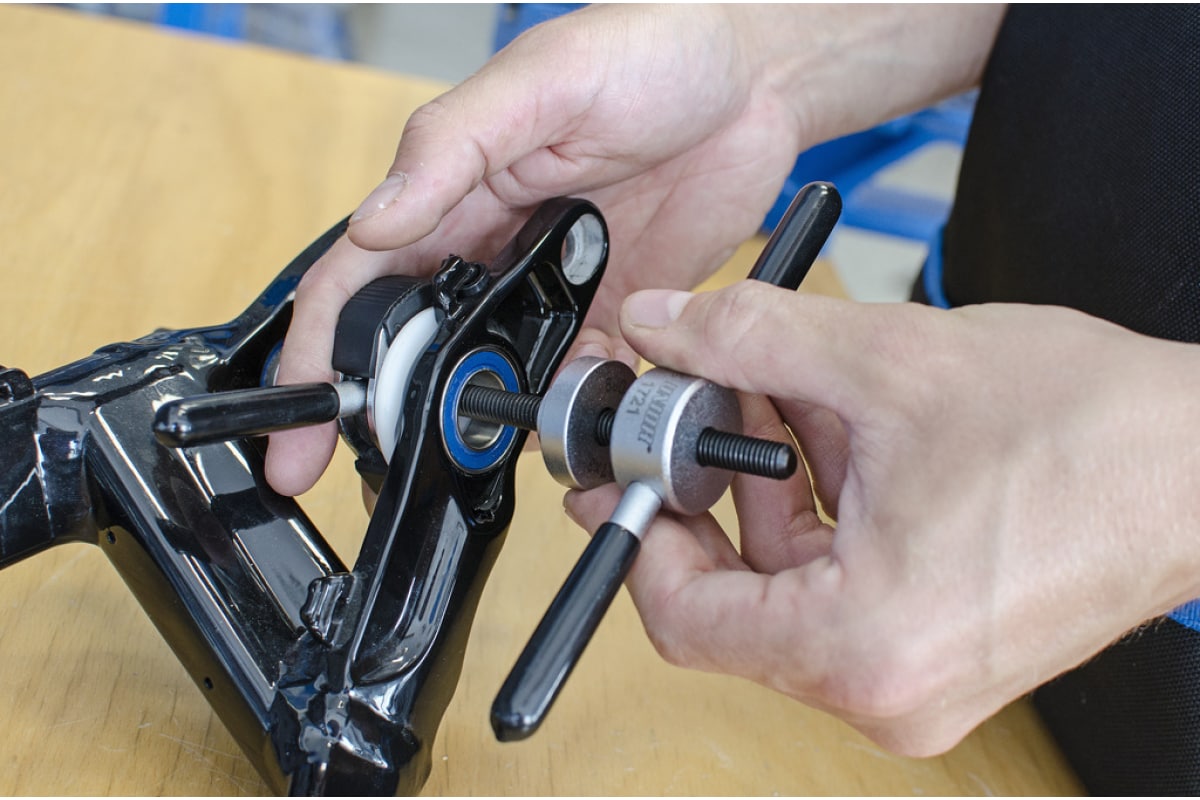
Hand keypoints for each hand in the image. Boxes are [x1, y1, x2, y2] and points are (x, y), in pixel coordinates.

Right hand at [266, 4, 810, 494]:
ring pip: (495, 376)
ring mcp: (551, 288)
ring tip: (482, 457)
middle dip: (387, 414)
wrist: (755, 80)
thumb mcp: (539, 82)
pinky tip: (582, 419)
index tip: (298, 423)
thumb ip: (451, 148)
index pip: (360, 281)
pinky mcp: (613, 311)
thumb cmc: (647, 50)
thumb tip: (376, 220)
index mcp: (452, 193)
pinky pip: (580, 379)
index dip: (320, 352)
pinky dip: (574, 407)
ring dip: (484, 420)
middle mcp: (491, 250)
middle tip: (377, 474)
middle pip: (416, 347)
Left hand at [565, 283, 1199, 755]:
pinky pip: (843, 591)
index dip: (642, 529)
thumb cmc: (1088, 430)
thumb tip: (662, 328)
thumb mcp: (885, 362)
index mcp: (861, 647)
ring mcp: (919, 681)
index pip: (683, 616)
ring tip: (788, 400)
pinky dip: (823, 514)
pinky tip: (838, 434)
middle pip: (732, 603)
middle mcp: (887, 690)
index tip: (630, 468)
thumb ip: (746, 339)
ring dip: (770, 491)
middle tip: (702, 409)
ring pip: (787, 590)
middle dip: (712, 492)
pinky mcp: (944, 653)